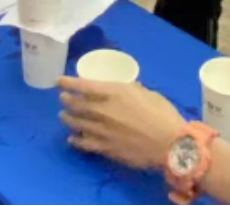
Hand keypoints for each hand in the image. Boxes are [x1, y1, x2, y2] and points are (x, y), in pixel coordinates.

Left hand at [59, 77, 184, 170]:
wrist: (170, 145)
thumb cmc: (162, 114)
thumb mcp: (147, 93)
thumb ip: (132, 90)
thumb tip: (127, 88)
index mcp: (113, 92)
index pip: (83, 86)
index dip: (69, 83)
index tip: (59, 81)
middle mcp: (103, 110)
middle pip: (76, 104)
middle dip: (66, 100)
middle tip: (62, 98)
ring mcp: (102, 131)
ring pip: (77, 123)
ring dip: (68, 118)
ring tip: (63, 116)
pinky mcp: (105, 148)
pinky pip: (84, 143)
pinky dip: (76, 140)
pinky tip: (72, 139)